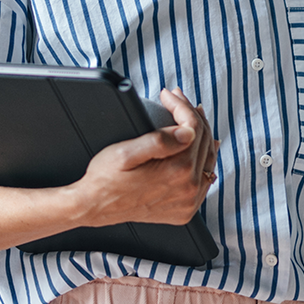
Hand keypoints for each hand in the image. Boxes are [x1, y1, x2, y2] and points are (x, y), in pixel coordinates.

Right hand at [74, 87, 218, 227]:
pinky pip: (205, 178)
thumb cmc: (106, 179)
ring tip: (192, 115)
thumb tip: (188, 132)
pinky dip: (204, 158)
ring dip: (201, 133)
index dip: (182, 106)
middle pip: (203, 140)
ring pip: (208, 157)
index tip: (168, 95)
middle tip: (178, 99)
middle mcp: (188, 187)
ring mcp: (189, 200)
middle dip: (191, 114)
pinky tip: (201, 147)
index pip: (192, 127)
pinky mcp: (186, 208)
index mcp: (177, 171)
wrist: (95, 207)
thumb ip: (158, 141)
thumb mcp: (125, 153)